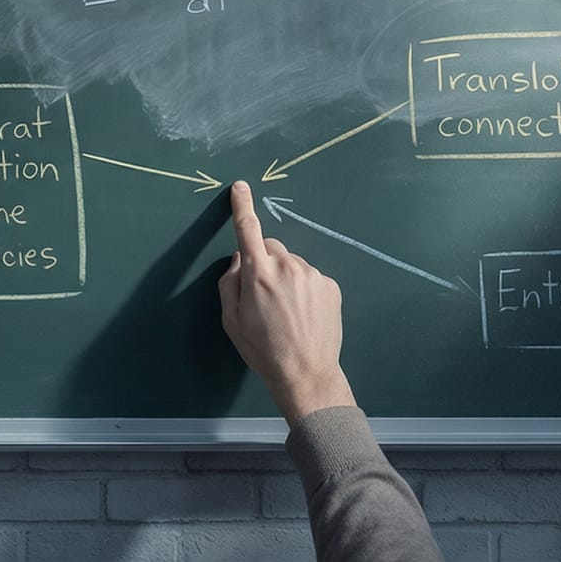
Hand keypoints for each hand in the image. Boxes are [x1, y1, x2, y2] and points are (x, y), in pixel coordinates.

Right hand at [217, 180, 356, 424]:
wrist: (306, 373)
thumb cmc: (262, 349)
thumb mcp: (231, 320)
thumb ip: (230, 282)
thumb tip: (240, 259)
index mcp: (258, 273)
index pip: (248, 229)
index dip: (242, 206)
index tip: (241, 187)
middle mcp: (287, 266)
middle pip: (271, 248)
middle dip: (264, 261)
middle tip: (263, 294)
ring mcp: (312, 274)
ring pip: (292, 263)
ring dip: (286, 277)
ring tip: (287, 311)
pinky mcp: (331, 285)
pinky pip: (310, 277)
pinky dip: (304, 288)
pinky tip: (304, 314)